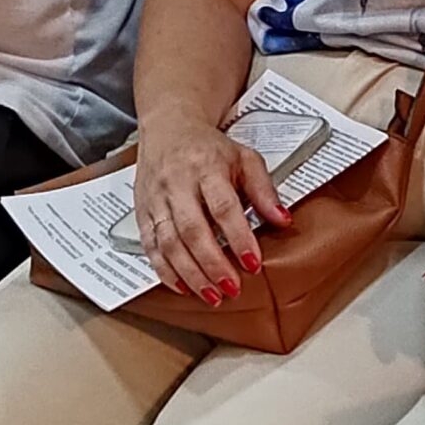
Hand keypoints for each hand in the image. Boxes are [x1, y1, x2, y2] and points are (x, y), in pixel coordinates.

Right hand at [133, 113, 288, 302]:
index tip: (252, 263)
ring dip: (190, 274)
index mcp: (206, 167)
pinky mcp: (142, 211)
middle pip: (193, 230)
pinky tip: (182, 287)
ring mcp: (156, 199)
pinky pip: (150, 245)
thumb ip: (264, 190)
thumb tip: (283, 220)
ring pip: (169, 242)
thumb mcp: (244, 158)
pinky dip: (164, 270)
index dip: (238, 237)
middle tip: (231, 288)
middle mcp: (177, 183)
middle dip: (212, 264)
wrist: (168, 128)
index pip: (222, 206)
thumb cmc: (209, 148)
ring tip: (212, 296)